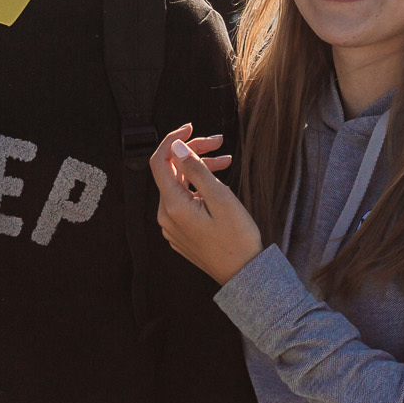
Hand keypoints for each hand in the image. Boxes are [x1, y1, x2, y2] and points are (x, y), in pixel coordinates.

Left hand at [150, 125, 259, 285]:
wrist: (244, 275)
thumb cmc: (237, 238)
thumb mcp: (221, 198)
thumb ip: (196, 170)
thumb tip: (176, 147)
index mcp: (173, 206)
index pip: (160, 162)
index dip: (173, 140)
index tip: (192, 127)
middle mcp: (166, 216)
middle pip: (171, 172)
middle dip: (193, 153)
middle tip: (220, 142)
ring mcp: (172, 226)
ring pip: (179, 186)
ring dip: (199, 169)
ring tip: (227, 161)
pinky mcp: (181, 232)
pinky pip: (183, 201)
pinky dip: (198, 187)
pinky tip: (218, 182)